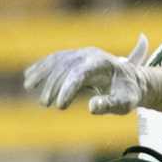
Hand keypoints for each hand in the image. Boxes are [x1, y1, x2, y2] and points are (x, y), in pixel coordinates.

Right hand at [24, 35, 161, 115]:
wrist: (132, 80)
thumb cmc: (129, 93)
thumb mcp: (126, 102)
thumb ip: (111, 105)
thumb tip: (91, 107)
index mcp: (103, 63)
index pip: (80, 73)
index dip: (68, 88)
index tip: (60, 106)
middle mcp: (89, 54)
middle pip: (66, 67)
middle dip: (54, 85)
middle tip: (46, 104)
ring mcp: (80, 54)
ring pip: (57, 60)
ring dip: (42, 73)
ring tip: (28, 86)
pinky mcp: (73, 57)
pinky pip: (54, 60)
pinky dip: (41, 68)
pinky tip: (28, 77)